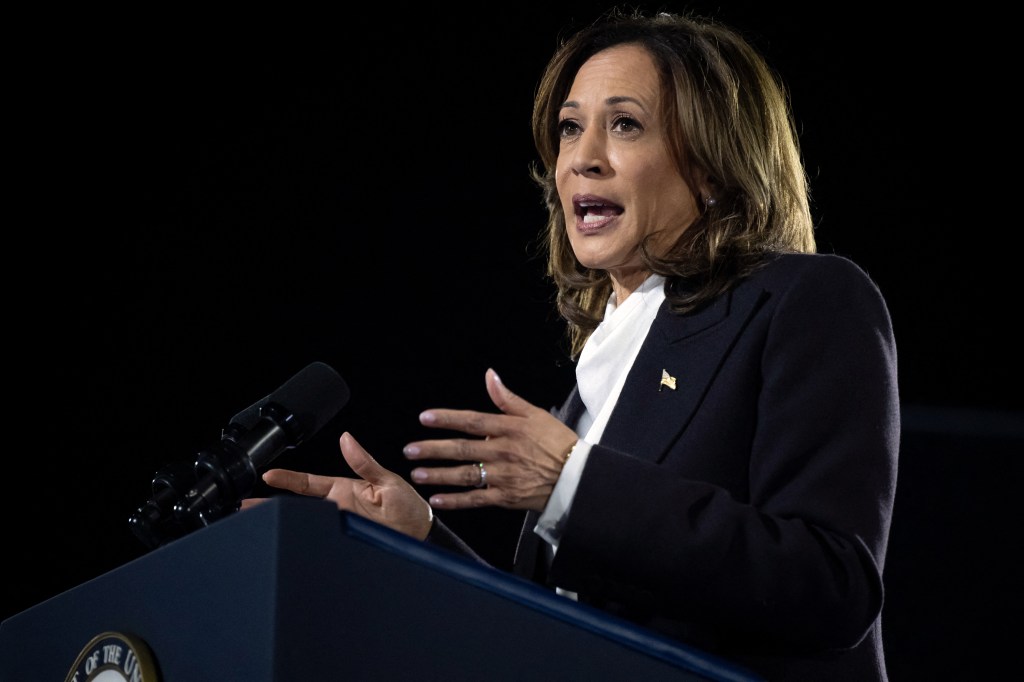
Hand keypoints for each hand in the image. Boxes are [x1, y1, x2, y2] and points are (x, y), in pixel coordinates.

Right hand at [240, 431, 433, 539]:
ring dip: (281, 525)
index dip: (287, 479)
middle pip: (297, 507)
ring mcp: (338, 526)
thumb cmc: (408, 507)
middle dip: (270, 506)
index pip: (308, 483)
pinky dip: (300, 542)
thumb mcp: (387, 482)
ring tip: (256, 526)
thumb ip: (365, 463)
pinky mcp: (342, 542)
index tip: (266, 476)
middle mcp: (337, 508)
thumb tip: (347, 439)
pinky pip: (317, 542)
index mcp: (344, 490)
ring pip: (303, 526)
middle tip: (245, 506)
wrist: (421, 536)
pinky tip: (286, 544)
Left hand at [403, 368, 577, 511]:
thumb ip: (507, 398)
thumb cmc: (556, 442)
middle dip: (433, 450)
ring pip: (465, 475)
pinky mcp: (506, 497)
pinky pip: (476, 499)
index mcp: (509, 428)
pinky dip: (456, 501)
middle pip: (461, 449)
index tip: (424, 418)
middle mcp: (502, 451)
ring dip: (439, 475)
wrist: (576, 475)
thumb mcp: (535, 413)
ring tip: (417, 474)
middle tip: (409, 451)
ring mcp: (503, 476)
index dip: (446, 419)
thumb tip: (490, 375)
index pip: (471, 421)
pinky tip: (436, 500)